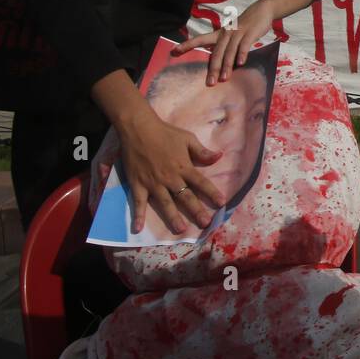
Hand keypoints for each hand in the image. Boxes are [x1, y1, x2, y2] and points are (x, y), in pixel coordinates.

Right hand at [116, 109, 225, 234]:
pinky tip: (137, 229)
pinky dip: (137, 215)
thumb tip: (219, 156)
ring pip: (165, 203)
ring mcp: (153, 183)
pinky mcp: (138, 184)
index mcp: (183, 167)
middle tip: (205, 224)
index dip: (212, 193)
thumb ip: (202, 151)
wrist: (138, 128)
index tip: (222, 203)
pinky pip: (138, 202)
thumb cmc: (165, 133)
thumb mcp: (187, 139)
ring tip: (181, 230)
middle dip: (196, 211)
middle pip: (186, 197)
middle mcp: (170, 178)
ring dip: (173, 217)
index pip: (201, 182)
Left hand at [174, 0, 275, 84]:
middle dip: (212, 68)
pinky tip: (241, 63)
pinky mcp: (250, 33)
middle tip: (209, 83)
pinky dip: (242, 54)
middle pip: (216, 52)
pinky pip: (244, 45)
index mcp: (219, 34)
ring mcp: (237, 33)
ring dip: (226, 66)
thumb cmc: (245, 26)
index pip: (200, 40)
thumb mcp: (232, 35)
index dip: (187, 45)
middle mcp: (225, 34)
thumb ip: (226, 47)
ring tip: (223, 79)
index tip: (174, 51)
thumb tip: (220, 64)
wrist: (262, 10)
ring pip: (229, 51)